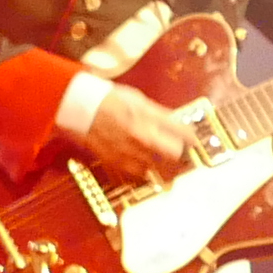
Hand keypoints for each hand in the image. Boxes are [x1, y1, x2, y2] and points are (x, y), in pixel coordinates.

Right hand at [75, 78, 195, 184]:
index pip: (182, 133)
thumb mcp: (138, 99)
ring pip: (157, 167)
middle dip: (180, 154)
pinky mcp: (116, 162)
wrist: (79, 107)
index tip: (193, 141)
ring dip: (162, 164)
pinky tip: (144, 167)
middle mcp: (142, 136)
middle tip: (182, 153)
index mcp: (149, 117)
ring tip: (162, 160)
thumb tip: (173, 122)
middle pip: (174, 155)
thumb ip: (158, 113)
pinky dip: (143, 172)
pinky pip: (137, 174)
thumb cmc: (106, 98)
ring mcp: (129, 151)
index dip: (191, 138)